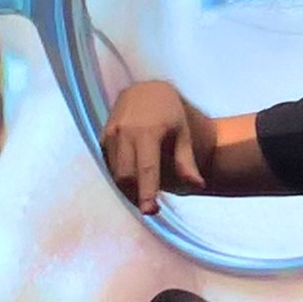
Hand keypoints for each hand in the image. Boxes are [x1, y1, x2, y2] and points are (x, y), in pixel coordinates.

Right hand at [100, 80, 206, 213]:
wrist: (145, 90)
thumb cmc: (169, 114)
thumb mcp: (182, 134)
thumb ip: (186, 162)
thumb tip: (199, 186)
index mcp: (148, 132)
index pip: (146, 169)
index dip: (147, 193)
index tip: (150, 211)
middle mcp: (125, 132)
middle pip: (126, 176)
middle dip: (136, 195)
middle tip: (151, 206)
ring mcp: (111, 134)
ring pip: (116, 173)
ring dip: (129, 188)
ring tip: (144, 190)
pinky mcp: (103, 137)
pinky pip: (110, 165)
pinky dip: (122, 176)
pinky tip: (134, 176)